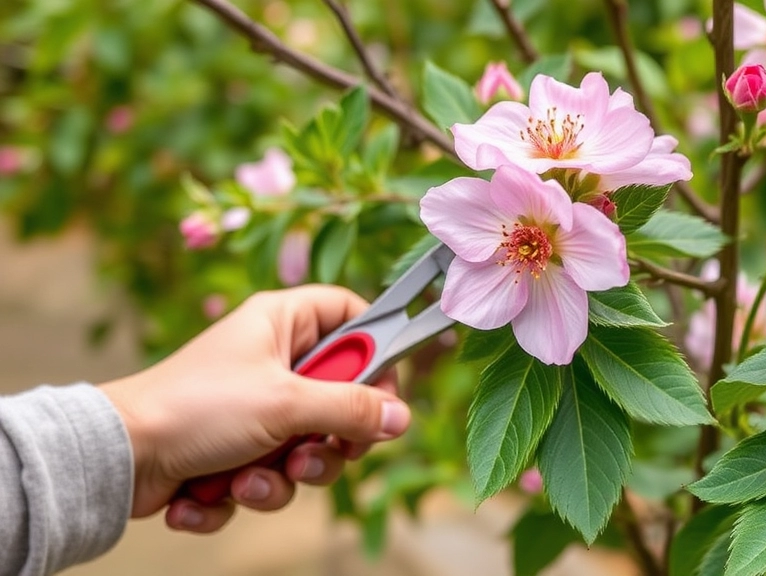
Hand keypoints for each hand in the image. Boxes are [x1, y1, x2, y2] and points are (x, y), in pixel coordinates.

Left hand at [100, 285, 410, 532]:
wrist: (116, 459)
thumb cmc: (196, 408)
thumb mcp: (286, 404)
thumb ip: (350, 410)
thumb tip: (402, 417)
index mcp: (282, 323)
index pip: (351, 315)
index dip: (376, 351)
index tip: (385, 394)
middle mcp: (271, 360)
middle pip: (339, 396)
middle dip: (328, 442)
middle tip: (312, 455)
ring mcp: (253, 407)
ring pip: (307, 447)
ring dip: (285, 477)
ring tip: (250, 481)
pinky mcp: (233, 450)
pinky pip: (269, 474)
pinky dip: (246, 492)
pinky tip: (213, 491)